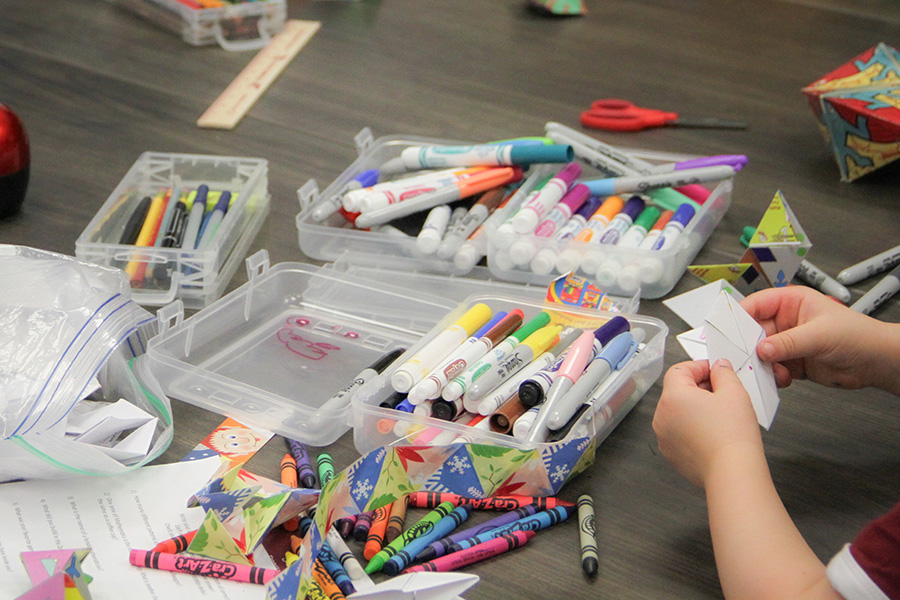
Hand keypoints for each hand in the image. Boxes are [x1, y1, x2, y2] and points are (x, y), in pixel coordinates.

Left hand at [653, 360, 763, 488]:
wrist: (732, 472)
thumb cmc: (732, 434)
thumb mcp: (734, 392)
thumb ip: (724, 373)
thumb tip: (719, 367)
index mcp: (672, 397)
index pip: (679, 370)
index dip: (699, 367)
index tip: (715, 371)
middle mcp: (661, 416)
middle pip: (676, 392)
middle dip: (698, 388)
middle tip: (722, 392)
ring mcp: (664, 437)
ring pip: (677, 413)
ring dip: (695, 408)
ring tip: (719, 415)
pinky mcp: (671, 454)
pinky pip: (679, 432)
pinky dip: (692, 428)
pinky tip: (712, 432)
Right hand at [740, 286, 899, 392]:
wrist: (876, 362)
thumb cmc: (858, 335)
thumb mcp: (819, 334)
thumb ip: (788, 342)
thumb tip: (761, 349)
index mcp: (790, 302)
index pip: (755, 305)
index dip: (739, 317)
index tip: (725, 331)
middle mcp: (786, 321)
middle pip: (753, 331)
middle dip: (748, 345)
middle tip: (742, 357)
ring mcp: (788, 342)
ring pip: (761, 353)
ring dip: (762, 364)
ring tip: (769, 371)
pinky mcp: (792, 362)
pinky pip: (772, 368)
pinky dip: (772, 375)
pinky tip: (783, 378)